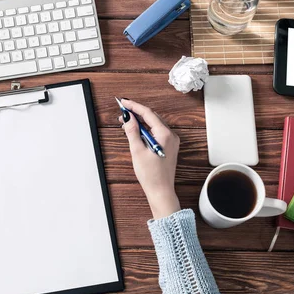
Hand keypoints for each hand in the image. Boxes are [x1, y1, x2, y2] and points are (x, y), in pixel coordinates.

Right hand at [119, 99, 180, 218]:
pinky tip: (136, 131)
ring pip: (153, 124)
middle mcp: (170, 135)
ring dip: (140, 122)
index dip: (134, 106)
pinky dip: (145, 129)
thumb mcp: (137, 151)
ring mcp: (170, 140)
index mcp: (165, 134)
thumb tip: (128, 118)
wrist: (161, 191)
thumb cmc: (151, 175)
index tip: (123, 102)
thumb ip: (132, 131)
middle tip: (122, 112)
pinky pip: (156, 132)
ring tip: (126, 123)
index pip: (147, 113)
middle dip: (136, 113)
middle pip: (151, 117)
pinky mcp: (168, 146)